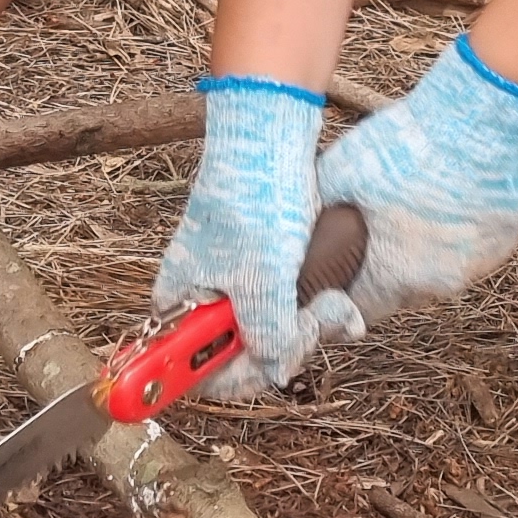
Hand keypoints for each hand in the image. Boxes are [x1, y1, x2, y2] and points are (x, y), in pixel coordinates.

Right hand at [150, 76, 338, 395]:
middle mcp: (204, 296)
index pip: (192, 366)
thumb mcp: (261, 279)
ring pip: (270, 332)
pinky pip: (286, 307)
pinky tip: (335, 303)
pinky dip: (312, 310)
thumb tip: (275, 372)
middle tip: (314, 327)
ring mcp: (236, 280)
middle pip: (240, 354)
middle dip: (283, 350)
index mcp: (182, 300)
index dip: (230, 378)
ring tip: (333, 309)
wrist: (271, 138)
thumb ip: (265, 334)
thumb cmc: (255, 202)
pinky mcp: (266, 267)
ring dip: (306, 329)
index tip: (268, 371)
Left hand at [314, 34, 517, 326]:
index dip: (344, 295)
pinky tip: (444, 199)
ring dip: (421, 253)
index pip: (361, 310)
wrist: (478, 120)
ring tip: (409, 210)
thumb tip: (301, 228)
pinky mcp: (504, 240)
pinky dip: (454, 233)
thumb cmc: (405, 147)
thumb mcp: (340, 173)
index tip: (336, 274)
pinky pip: (470, 248)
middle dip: (383, 271)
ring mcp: (479, 264)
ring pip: (439, 271)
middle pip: (401, 292)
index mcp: (396, 277)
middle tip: (371, 234)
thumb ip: (319, 212)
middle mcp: (441, 283)